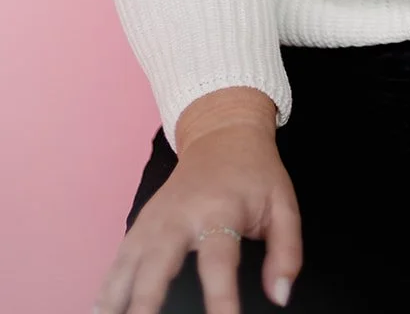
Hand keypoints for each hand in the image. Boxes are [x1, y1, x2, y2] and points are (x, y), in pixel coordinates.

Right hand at [92, 123, 301, 313]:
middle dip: (146, 302)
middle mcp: (181, 215)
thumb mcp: (283, 205)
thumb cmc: (256, 176)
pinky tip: (100, 310)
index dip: (221, 298)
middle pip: (158, 263)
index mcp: (220, 210)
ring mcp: (155, 218)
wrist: (223, 134)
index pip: (219, 261)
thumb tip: (280, 296)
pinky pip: (120, 258)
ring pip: (128, 262)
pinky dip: (108, 287)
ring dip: (116, 298)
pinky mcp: (141, 222)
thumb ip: (287, 252)